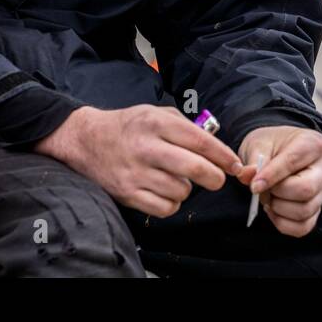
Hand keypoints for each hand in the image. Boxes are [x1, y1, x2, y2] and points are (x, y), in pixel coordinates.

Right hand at [33, 105, 242, 217]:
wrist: (86, 140)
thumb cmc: (128, 126)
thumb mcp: (155, 113)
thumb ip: (185, 125)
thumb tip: (216, 146)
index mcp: (155, 123)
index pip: (200, 142)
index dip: (223, 156)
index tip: (235, 165)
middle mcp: (146, 147)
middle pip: (195, 168)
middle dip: (215, 177)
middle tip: (216, 179)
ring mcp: (135, 173)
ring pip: (182, 191)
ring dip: (187, 189)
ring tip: (176, 179)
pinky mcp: (127, 194)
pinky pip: (165, 208)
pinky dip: (172, 203)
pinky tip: (165, 191)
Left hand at [238, 125, 321, 236]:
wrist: (277, 152)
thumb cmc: (270, 146)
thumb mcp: (258, 145)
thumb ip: (254, 162)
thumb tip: (248, 177)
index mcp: (312, 145)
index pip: (292, 163)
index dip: (271, 177)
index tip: (254, 186)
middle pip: (305, 190)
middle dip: (277, 193)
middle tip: (262, 188)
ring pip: (304, 211)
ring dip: (278, 209)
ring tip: (267, 197)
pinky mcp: (316, 209)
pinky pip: (303, 226)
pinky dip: (283, 223)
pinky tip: (272, 210)